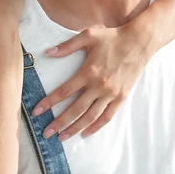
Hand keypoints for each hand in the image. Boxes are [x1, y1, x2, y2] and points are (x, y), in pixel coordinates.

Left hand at [32, 21, 153, 139]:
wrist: (138, 42)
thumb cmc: (111, 38)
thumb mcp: (88, 36)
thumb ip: (67, 46)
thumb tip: (47, 52)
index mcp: (88, 72)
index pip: (64, 91)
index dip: (48, 102)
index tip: (36, 111)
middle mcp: (99, 86)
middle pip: (75, 109)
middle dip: (59, 122)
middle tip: (46, 133)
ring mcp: (111, 94)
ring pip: (90, 116)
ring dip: (75, 128)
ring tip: (62, 137)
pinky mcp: (121, 97)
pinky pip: (107, 116)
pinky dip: (96, 127)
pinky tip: (85, 133)